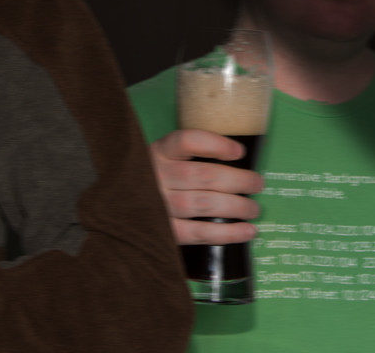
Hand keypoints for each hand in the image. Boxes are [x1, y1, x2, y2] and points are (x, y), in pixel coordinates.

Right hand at [148, 129, 264, 244]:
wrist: (117, 207)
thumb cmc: (154, 178)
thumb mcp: (165, 159)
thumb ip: (191, 156)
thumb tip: (238, 158)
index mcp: (159, 153)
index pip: (187, 141)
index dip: (216, 145)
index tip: (240, 151)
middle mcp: (156, 177)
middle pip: (203, 176)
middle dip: (238, 180)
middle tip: (258, 184)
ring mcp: (157, 206)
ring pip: (203, 204)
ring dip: (236, 207)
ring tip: (254, 210)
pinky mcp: (161, 231)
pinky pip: (197, 233)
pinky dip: (226, 233)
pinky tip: (247, 231)